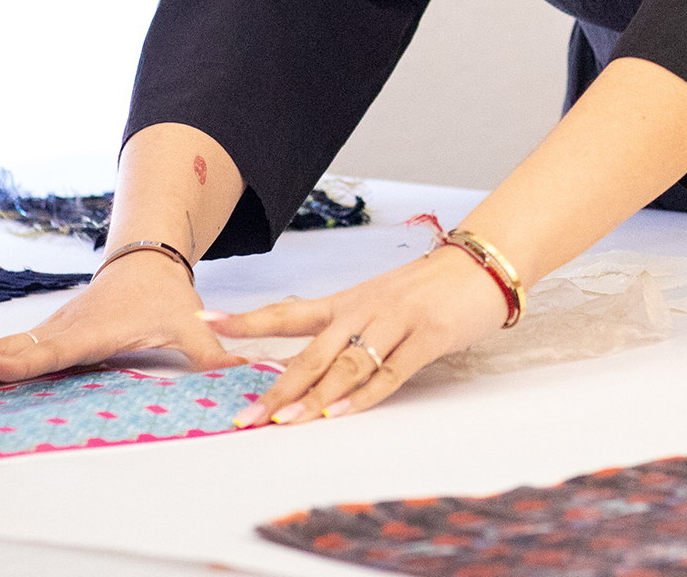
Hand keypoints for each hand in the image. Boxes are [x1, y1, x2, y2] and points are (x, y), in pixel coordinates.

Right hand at [0, 249, 237, 401]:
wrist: (144, 261)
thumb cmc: (165, 297)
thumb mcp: (192, 323)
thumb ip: (214, 352)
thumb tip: (245, 373)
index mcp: (93, 330)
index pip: (54, 349)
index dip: (23, 360)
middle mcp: (62, 331)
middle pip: (13, 354)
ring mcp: (47, 333)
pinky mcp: (41, 338)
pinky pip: (1, 356)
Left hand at [205, 245, 507, 425]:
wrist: (480, 266)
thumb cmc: (427, 289)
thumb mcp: (377, 301)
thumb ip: (343, 329)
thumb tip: (301, 363)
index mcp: (347, 302)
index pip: (288, 311)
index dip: (248, 320)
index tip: (207, 322)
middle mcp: (363, 310)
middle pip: (311, 352)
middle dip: (275, 386)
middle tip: (245, 415)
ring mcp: (395, 323)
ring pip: (345, 365)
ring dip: (313, 397)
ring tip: (285, 421)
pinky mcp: (426, 338)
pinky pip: (389, 373)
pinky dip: (362, 396)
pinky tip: (340, 414)